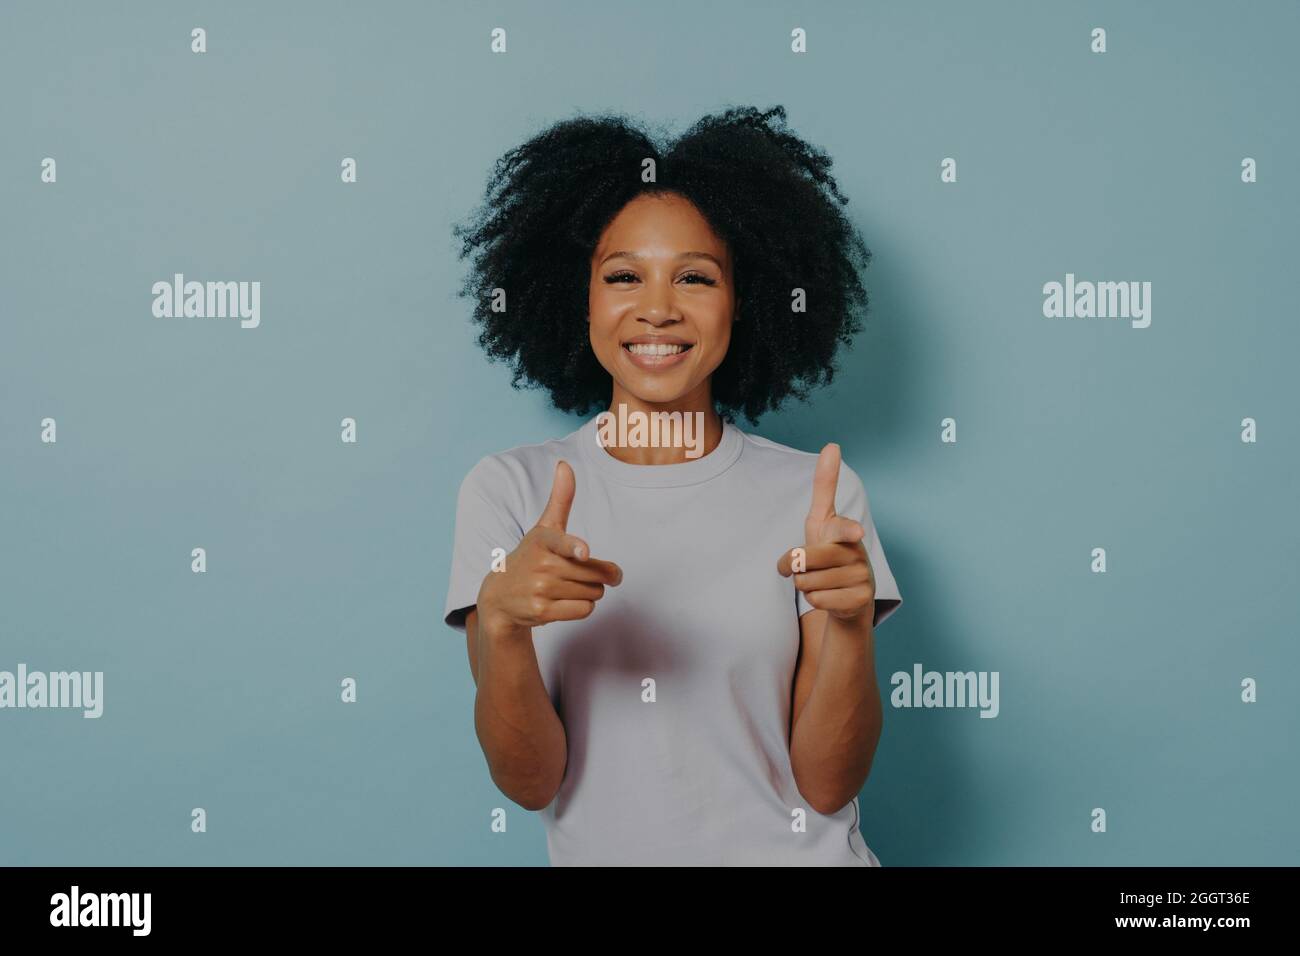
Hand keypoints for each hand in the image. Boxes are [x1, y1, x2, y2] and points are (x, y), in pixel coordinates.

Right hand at [476, 459, 622, 636]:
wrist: (500, 597)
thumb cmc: (531, 557)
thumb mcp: (543, 528)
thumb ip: (560, 499)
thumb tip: (564, 464)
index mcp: (543, 540)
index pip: (561, 542)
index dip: (574, 547)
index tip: (583, 552)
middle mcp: (541, 564)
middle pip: (595, 573)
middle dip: (596, 575)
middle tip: (576, 572)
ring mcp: (540, 590)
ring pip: (593, 592)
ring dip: (589, 592)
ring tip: (565, 587)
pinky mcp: (542, 612)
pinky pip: (585, 610)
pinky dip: (583, 607)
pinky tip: (564, 601)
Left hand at [776, 443, 875, 622]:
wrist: (849, 594)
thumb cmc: (830, 550)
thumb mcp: (822, 519)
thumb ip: (825, 486)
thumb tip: (833, 444)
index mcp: (846, 530)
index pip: (843, 528)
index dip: (847, 530)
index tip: (855, 532)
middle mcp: (857, 551)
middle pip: (804, 560)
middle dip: (793, 566)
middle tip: (801, 567)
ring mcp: (862, 576)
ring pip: (807, 583)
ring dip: (805, 585)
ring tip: (821, 580)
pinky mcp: (861, 600)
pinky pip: (817, 601)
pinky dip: (815, 600)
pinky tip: (830, 596)